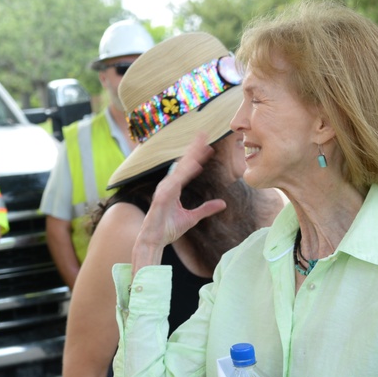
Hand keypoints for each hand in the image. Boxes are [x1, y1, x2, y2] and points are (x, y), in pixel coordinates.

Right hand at [131, 134, 226, 270]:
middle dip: (193, 149)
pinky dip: (185, 173)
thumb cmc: (168, 229)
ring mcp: (164, 190)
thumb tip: (223, 203)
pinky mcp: (162, 197)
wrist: (154, 241)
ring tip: (201, 145)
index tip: (209, 148)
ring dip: (190, 157)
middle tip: (204, 135)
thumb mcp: (192, 218)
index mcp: (174, 188)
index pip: (187, 169)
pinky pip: (176, 182)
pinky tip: (195, 165)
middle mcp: (168, 186)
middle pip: (183, 164)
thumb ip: (206, 209)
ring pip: (180, 170)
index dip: (197, 157)